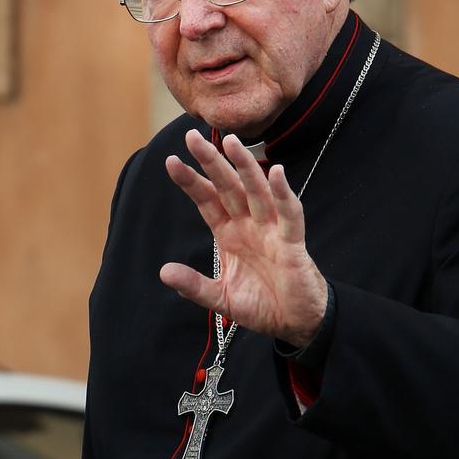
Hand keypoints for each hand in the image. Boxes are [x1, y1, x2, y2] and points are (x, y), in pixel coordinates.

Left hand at [160, 129, 327, 346]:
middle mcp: (249, 225)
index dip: (191, 181)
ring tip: (231, 142)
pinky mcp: (292, 242)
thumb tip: (164, 272)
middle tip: (192, 136)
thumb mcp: (221, 298)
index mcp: (229, 234)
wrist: (294, 321)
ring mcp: (271, 230)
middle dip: (211, 162)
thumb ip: (194, 286)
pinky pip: (289, 213)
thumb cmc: (261, 304)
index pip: (207, 201)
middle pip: (228, 187)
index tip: (172, 161)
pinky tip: (276, 173)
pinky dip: (283, 194)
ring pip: (257, 191)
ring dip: (245, 167)